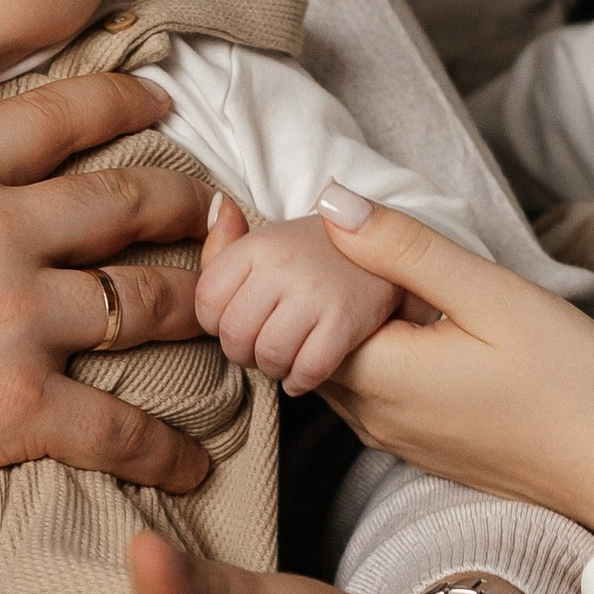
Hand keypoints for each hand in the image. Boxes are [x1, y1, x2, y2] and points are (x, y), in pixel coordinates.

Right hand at [0, 71, 215, 582]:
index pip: (55, 119)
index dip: (121, 101)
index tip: (160, 100)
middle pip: (123, 205)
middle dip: (183, 202)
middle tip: (217, 208)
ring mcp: (13, 320)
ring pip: (144, 303)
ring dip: (196, 307)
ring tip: (227, 312)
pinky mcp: (16, 406)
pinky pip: (118, 426)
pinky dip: (166, 448)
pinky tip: (194, 465)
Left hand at [192, 197, 402, 392]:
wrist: (387, 252)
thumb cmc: (318, 253)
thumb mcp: (270, 239)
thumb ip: (228, 243)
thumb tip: (215, 211)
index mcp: (257, 245)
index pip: (206, 301)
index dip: (216, 323)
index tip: (238, 322)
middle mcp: (282, 265)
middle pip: (234, 334)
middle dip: (242, 353)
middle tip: (260, 348)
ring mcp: (315, 292)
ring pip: (269, 355)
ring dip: (272, 369)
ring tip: (283, 360)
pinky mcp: (346, 320)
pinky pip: (308, 368)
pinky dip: (300, 381)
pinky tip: (302, 374)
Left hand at [312, 187, 593, 535]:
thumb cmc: (571, 382)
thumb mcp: (491, 295)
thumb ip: (405, 249)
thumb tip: (330, 204)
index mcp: (381, 377)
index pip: (295, 314)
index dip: (303, 264)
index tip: (334, 228)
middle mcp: (372, 418)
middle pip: (304, 345)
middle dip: (313, 293)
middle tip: (347, 242)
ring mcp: (395, 439)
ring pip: (335, 370)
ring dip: (340, 324)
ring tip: (381, 276)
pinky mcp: (420, 448)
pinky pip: (368, 394)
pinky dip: (369, 353)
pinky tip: (412, 323)